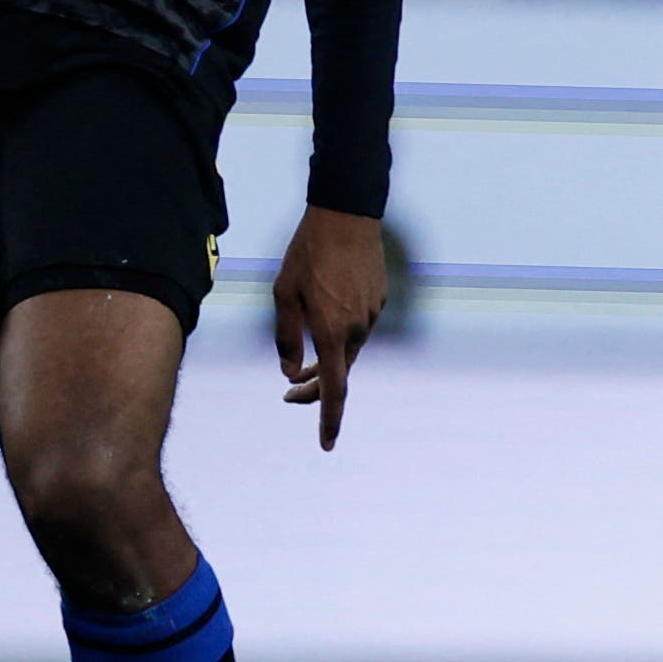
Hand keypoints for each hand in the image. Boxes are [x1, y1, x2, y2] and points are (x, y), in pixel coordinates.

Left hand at [273, 204, 389, 447]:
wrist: (347, 215)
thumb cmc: (308, 253)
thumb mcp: (283, 295)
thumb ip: (286, 337)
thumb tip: (289, 371)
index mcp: (332, 331)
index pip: (333, 388)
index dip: (329, 420)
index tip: (327, 445)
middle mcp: (357, 329)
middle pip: (340, 372)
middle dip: (315, 389)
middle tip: (289, 394)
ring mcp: (371, 314)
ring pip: (348, 349)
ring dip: (326, 359)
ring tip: (301, 357)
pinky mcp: (378, 299)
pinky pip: (357, 326)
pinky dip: (339, 334)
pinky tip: (324, 314)